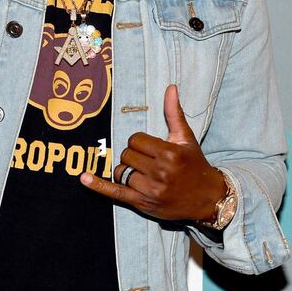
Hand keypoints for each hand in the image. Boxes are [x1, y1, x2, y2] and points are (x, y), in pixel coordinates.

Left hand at [80, 84, 226, 220]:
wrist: (207, 198)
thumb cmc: (195, 164)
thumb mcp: (186, 138)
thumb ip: (174, 113)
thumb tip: (170, 87)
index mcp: (169, 153)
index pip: (135, 140)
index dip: (140, 143)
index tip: (151, 149)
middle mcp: (159, 172)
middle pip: (126, 155)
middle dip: (134, 156)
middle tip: (149, 162)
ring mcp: (150, 189)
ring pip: (120, 171)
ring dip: (126, 171)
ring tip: (143, 175)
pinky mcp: (142, 203)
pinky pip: (115, 192)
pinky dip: (98, 186)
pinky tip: (84, 178)